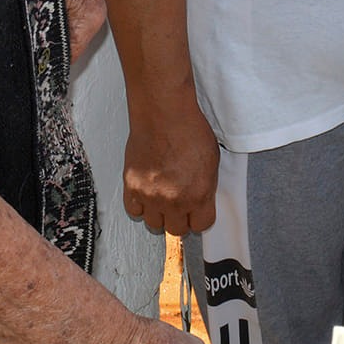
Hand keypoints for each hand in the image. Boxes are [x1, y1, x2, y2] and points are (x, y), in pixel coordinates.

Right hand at [122, 103, 219, 234]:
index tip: (196, 212)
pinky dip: (140, 205)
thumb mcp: (211, 160)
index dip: (199, 218)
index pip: (201, 225)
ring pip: (154, 223)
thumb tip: (200, 198)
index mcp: (199, 194)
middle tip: (179, 204)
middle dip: (179, 218)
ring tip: (162, 197)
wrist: (163, 113)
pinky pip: (134, 210)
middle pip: (177, 229)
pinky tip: (146, 193)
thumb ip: (205, 186)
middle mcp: (174, 200)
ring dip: (159, 213)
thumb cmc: (188, 129)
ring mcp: (151, 195)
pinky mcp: (132, 187)